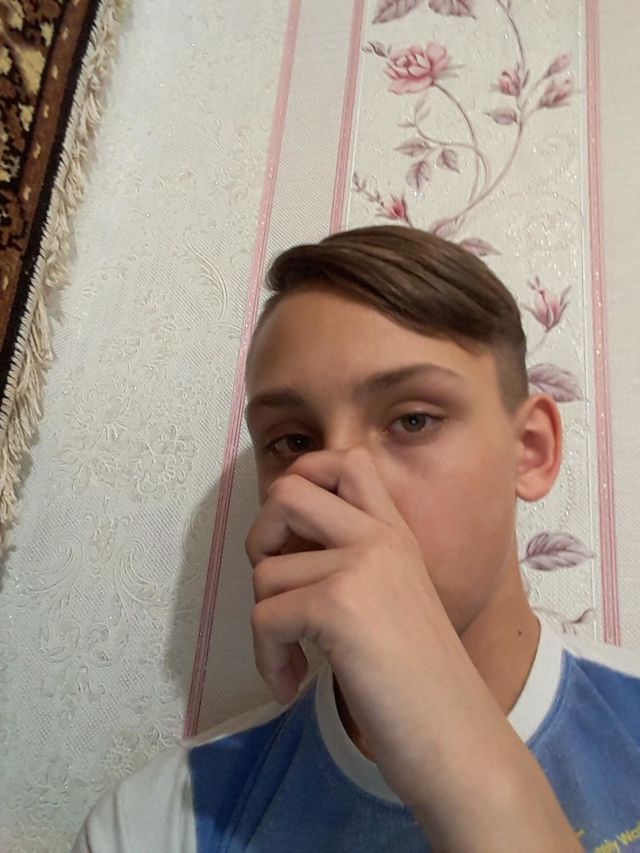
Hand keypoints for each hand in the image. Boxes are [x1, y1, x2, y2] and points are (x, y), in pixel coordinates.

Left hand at [244, 447, 498, 806]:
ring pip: (265, 570)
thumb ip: (352, 562)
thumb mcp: (392, 598)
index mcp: (395, 533)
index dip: (301, 481)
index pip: (344, 460)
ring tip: (296, 657)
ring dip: (266, 623)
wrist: (458, 740)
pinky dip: (268, 658)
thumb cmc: (420, 682)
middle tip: (280, 587)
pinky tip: (293, 682)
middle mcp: (380, 537)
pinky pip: (264, 617)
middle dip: (262, 538)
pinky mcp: (340, 604)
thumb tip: (278, 550)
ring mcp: (362, 565)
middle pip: (287, 491)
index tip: (295, 537)